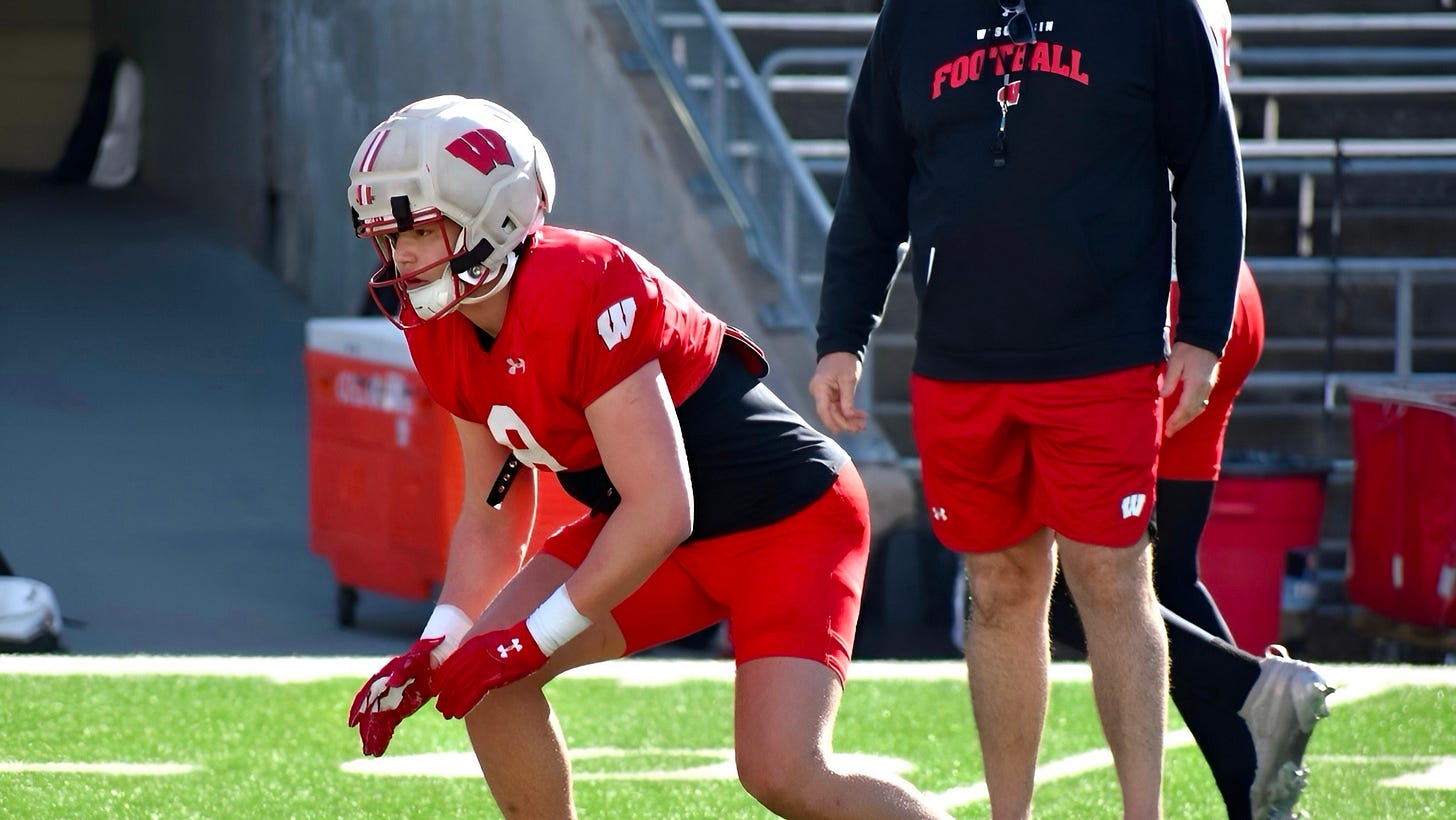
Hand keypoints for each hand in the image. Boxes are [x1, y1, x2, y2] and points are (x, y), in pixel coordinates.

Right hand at [348, 636, 441, 756]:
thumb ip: (404, 670)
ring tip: (370, 753)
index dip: (358, 708)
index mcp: (383, 678)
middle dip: (367, 731)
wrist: (434, 658)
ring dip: (373, 737)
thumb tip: (393, 681)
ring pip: (378, 722)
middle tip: (366, 748)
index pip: (367, 695)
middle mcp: (383, 692)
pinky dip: (383, 737)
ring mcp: (390, 701)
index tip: (352, 724)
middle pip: (371, 713)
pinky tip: (378, 750)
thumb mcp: (416, 660)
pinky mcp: (399, 709)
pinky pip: (387, 725)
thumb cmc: (423, 657)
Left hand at [433, 620, 547, 718]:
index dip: (443, 677)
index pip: (452, 663)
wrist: (534, 631)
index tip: (438, 687)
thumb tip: (487, 643)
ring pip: (458, 688)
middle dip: (444, 692)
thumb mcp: (498, 630)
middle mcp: (472, 655)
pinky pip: (471, 695)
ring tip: (445, 713)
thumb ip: (489, 639)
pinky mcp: (491, 678)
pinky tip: (457, 714)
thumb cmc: (521, 629)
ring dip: (450, 701)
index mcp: (473, 642)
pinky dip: (463, 705)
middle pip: (452, 677)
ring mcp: (480, 667)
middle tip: (440, 704)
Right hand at [809, 352, 867, 434]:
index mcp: (819, 387)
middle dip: (845, 422)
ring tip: (862, 424)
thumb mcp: (848, 379)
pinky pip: (839, 407)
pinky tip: (859, 417)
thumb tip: (848, 416)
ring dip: (848, 419)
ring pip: (835, 412)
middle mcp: (819, 392)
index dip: (831, 422)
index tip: (840, 432)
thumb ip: (847, 399)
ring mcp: (825, 393)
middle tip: (860, 427)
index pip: (823, 409)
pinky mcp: (832, 394)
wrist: (842, 347)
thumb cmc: (843, 360)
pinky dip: (849, 412)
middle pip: (830, 413)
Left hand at [1162, 341, 1219, 437]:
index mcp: (1196, 383)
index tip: (1167, 428)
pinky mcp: (1208, 384)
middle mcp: (1205, 388)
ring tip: (1175, 428)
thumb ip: (1170, 379)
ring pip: (1199, 408)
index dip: (1176, 419)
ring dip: (1187, 419)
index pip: (1185, 407)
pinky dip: (1193, 412)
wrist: (1205, 338)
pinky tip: (1186, 415)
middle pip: (1193, 411)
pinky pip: (1202, 403)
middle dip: (1181, 423)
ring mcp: (1208, 386)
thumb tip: (1163, 395)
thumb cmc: (1188, 348)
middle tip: (1169, 433)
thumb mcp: (1175, 361)